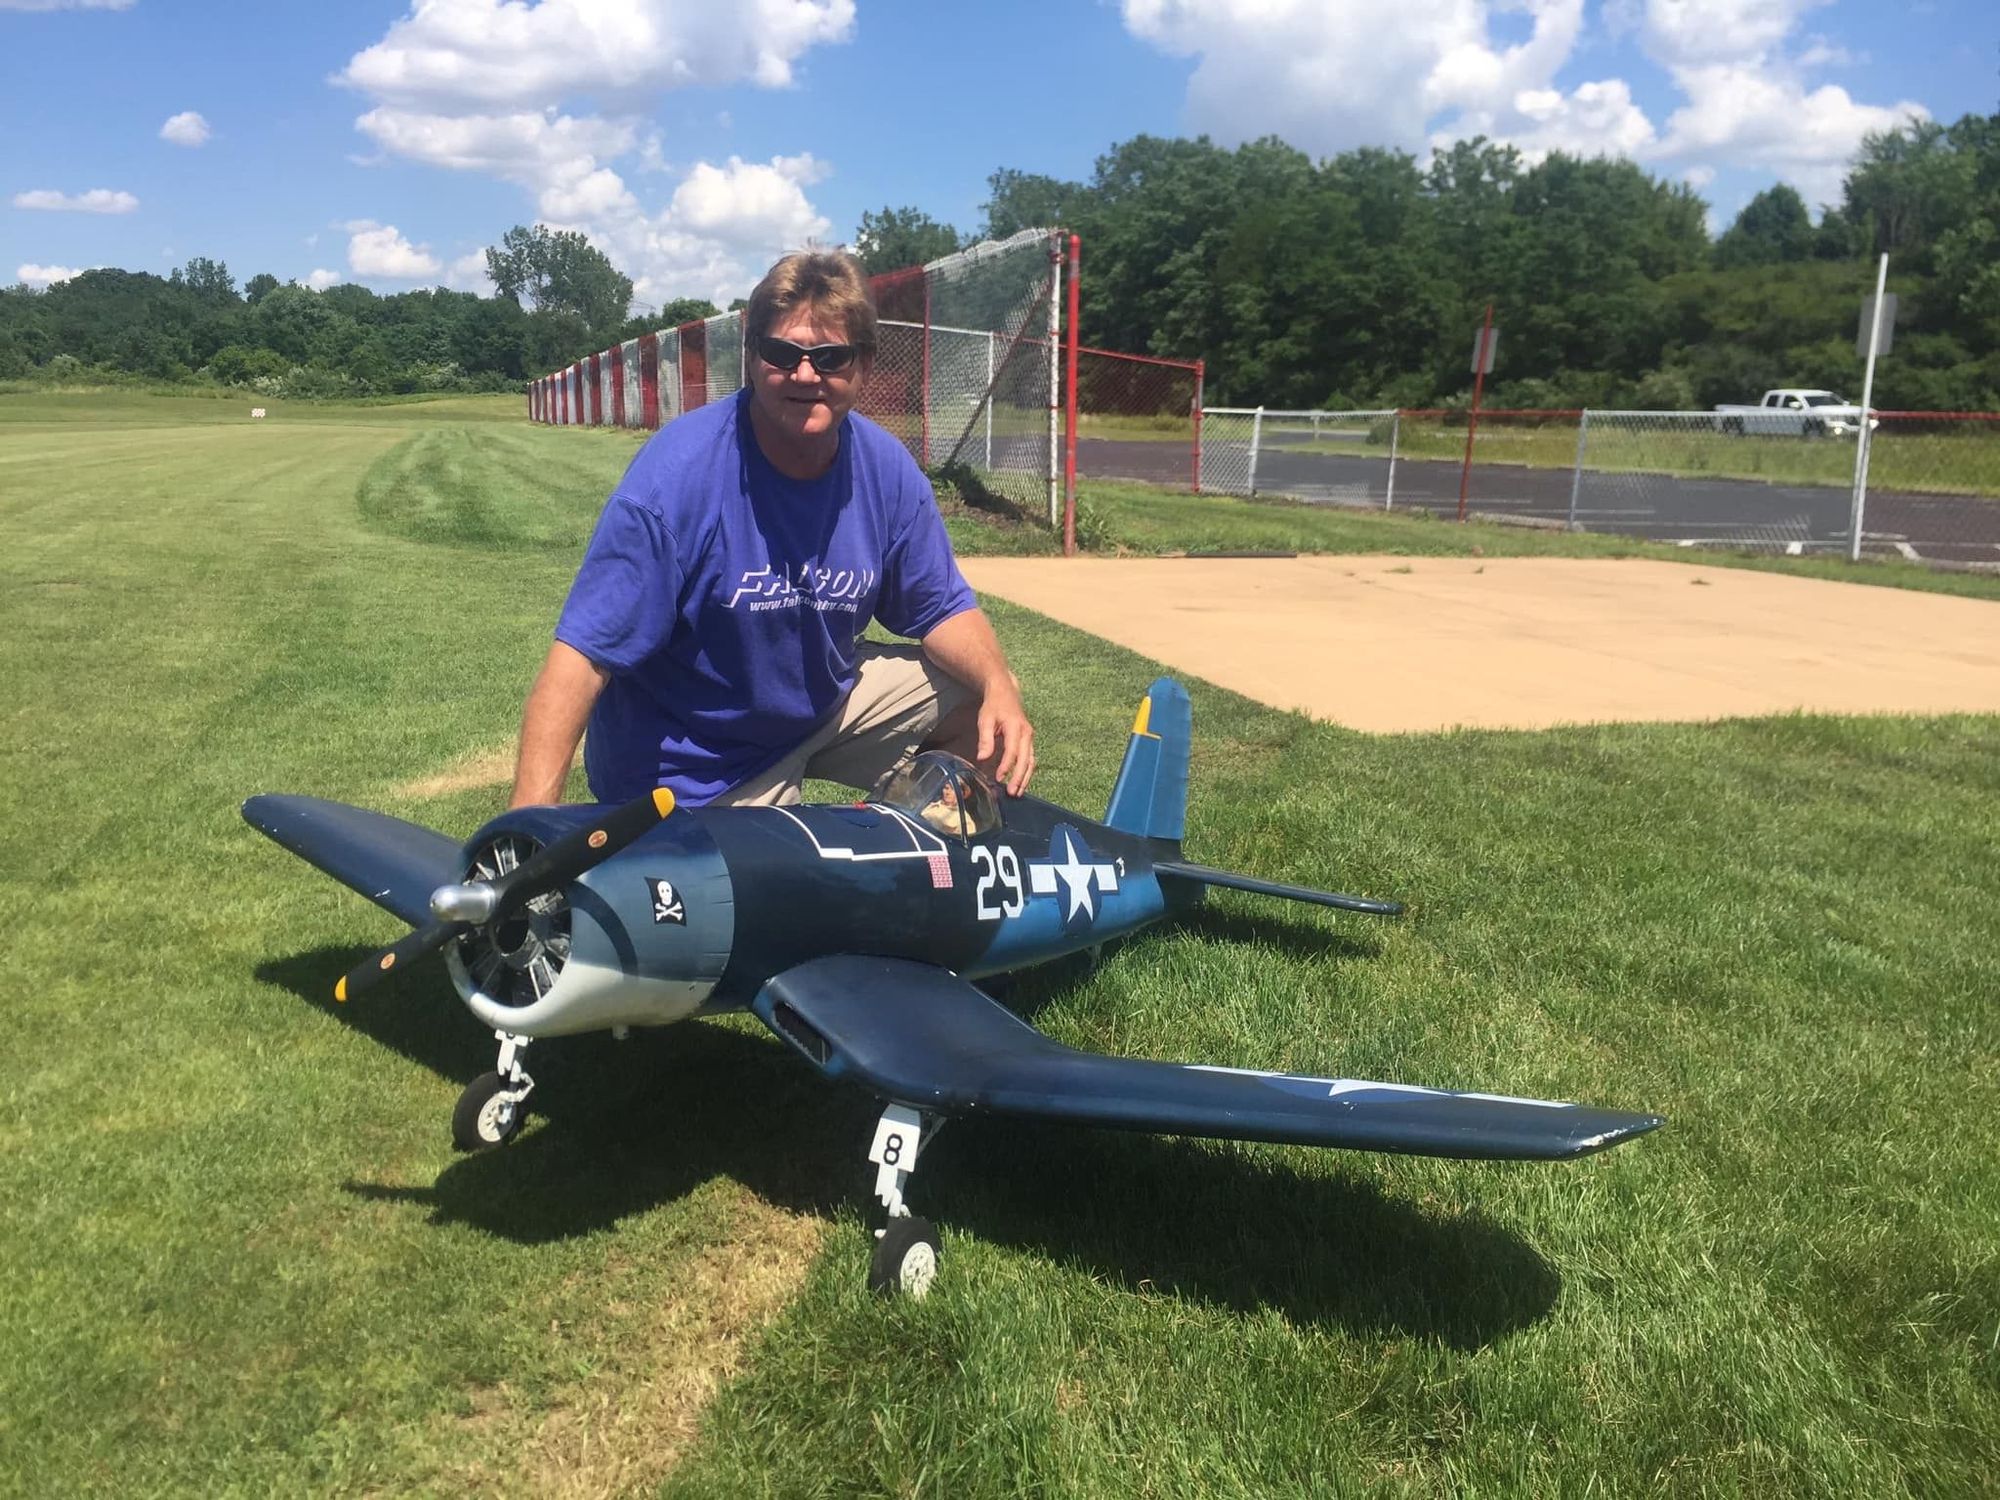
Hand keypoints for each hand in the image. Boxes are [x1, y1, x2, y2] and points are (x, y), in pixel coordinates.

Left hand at [975, 681, 1034, 795]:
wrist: (1006, 693)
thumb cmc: (994, 706)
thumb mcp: (985, 719)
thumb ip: (985, 738)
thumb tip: (982, 758)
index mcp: (1016, 727)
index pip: (1012, 751)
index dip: (1006, 766)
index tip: (998, 778)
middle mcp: (1026, 734)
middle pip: (1026, 759)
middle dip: (1019, 777)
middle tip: (1012, 792)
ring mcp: (1029, 738)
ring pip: (1031, 761)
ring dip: (1025, 778)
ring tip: (1018, 793)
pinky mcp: (1029, 741)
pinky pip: (1030, 759)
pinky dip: (1026, 772)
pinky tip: (1020, 782)